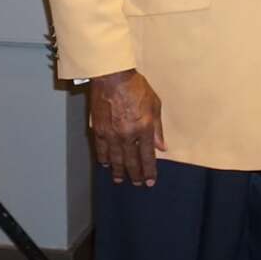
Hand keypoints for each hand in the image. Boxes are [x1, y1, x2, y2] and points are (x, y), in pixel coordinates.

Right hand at [90, 69, 165, 186]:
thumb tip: (161, 146)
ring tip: (119, 179)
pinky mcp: (99, 129)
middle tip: (136, 183)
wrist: (112, 76)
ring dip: (118, 171)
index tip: (149, 181)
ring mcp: (112, 133)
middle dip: (134, 175)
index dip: (149, 171)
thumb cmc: (135, 86)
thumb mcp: (154, 104)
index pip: (147, 157)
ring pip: (115, 159)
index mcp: (144, 129)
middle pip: (131, 161)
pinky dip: (103, 158)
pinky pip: (101, 149)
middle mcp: (127, 135)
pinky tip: (105, 163)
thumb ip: (157, 128)